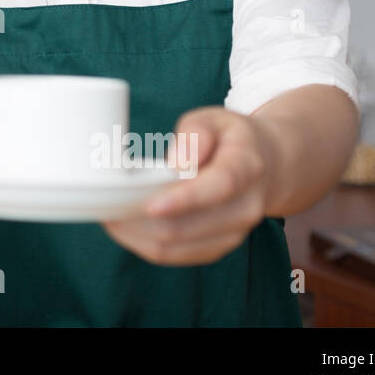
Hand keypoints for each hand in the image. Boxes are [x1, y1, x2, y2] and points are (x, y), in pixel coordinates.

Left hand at [100, 106, 276, 265]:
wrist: (268, 166)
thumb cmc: (231, 138)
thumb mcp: (215, 118)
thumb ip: (194, 134)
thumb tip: (176, 164)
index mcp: (247, 166)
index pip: (219, 187)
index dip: (184, 199)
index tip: (150, 203)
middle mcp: (245, 207)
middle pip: (188, 226)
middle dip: (140, 220)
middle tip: (106, 204)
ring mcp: (234, 233)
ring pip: (176, 247)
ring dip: (137, 235)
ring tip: (109, 214)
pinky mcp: (217, 247)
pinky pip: (176, 256)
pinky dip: (145, 244)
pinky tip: (126, 227)